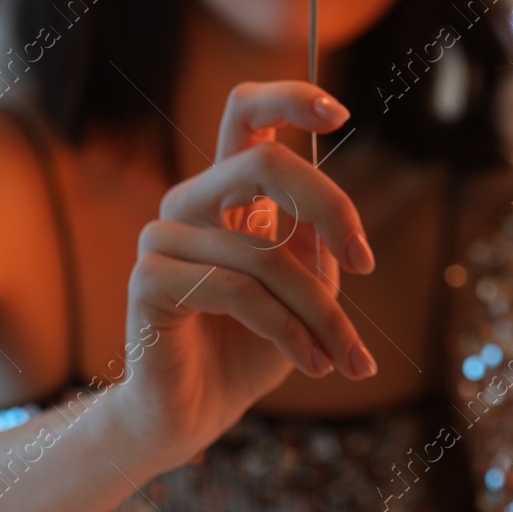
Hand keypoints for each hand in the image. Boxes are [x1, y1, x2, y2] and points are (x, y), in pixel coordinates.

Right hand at [111, 81, 377, 474]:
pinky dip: (288, 331)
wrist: (196, 414)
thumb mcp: (306, 289)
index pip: (245, 113)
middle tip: (364, 262)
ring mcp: (163, 236)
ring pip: (266, 252)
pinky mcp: (148, 279)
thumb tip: (338, 220)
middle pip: (264, 161)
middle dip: (329, 207)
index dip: (290, 97)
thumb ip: (318, 242)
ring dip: (321, 311)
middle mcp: (191, 201)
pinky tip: (311, 363)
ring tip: (346, 355)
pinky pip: (238, 290)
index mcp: (227, 191)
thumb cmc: (254, 347)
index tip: (341, 112)